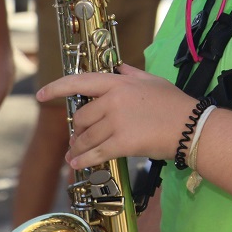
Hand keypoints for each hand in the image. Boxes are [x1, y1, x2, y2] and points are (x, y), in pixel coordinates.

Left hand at [37, 64, 194, 168]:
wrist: (190, 125)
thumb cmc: (173, 102)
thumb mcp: (151, 80)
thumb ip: (130, 73)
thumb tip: (117, 66)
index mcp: (118, 82)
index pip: (80, 82)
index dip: (56, 88)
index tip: (41, 95)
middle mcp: (113, 100)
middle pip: (82, 116)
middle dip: (76, 129)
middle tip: (75, 138)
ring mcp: (116, 122)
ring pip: (85, 137)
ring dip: (76, 147)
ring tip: (73, 154)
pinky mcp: (122, 143)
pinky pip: (95, 152)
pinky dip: (83, 159)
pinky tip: (76, 164)